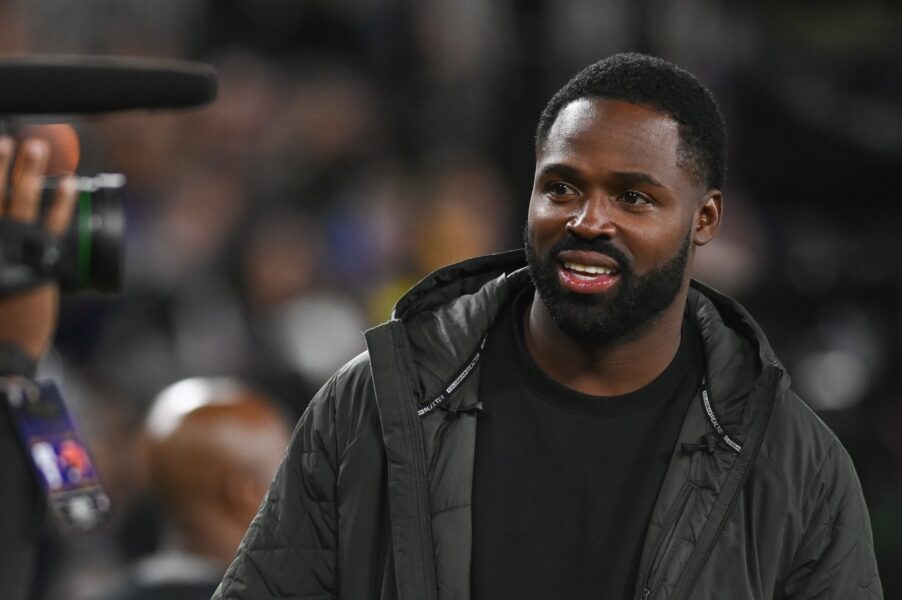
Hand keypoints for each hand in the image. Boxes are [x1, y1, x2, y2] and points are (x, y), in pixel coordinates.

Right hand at [0, 135, 76, 359]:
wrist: (1, 355)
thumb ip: (0, 258)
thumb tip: (7, 233)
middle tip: (4, 138)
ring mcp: (11, 252)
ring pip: (17, 201)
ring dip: (27, 171)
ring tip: (34, 145)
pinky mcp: (40, 264)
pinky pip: (52, 225)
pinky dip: (60, 203)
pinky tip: (70, 183)